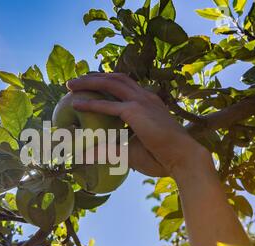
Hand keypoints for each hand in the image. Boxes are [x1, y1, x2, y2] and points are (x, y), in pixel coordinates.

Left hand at [67, 73, 207, 177]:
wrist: (184, 159)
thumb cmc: (162, 157)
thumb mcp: (129, 151)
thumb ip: (108, 150)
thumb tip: (86, 155)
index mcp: (149, 102)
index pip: (125, 85)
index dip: (107, 81)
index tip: (91, 83)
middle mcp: (145, 97)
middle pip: (116, 78)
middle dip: (94, 76)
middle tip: (75, 81)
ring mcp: (141, 101)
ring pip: (111, 84)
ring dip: (89, 82)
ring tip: (70, 85)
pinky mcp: (136, 111)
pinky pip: (108, 105)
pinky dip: (91, 103)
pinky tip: (76, 104)